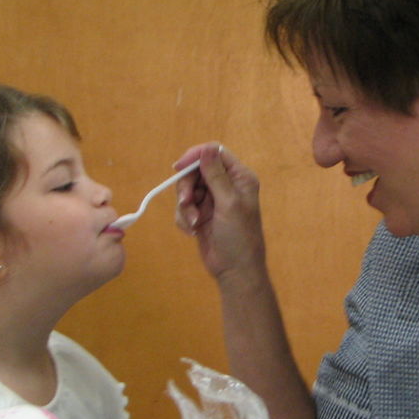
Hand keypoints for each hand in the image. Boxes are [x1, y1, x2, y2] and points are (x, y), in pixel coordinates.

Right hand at [174, 143, 266, 281]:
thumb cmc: (239, 237)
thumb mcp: (228, 203)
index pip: (215, 153)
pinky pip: (184, 207)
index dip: (195, 157)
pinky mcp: (201, 213)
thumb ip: (216, 175)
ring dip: (185, 206)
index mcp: (239, 177)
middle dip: (187, 187)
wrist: (234, 270)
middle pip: (196, 171)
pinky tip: (193, 231)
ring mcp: (213, 200)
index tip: (179, 167)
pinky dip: (184, 218)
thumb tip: (206, 148)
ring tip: (193, 223)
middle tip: (185, 202)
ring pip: (187, 189)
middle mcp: (226, 185)